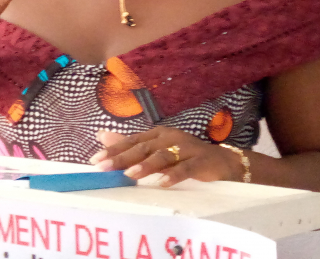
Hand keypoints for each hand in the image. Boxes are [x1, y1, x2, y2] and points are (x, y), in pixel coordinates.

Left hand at [90, 127, 242, 187]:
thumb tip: (102, 135)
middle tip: (104, 167)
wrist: (224, 163)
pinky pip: (186, 168)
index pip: (132, 141)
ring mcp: (186, 148)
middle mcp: (170, 138)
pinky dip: (174, 175)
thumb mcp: (157, 151)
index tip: (96, 160)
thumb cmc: (186, 157)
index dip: (114, 149)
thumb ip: (131, 145)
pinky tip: (162, 183)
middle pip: (143, 147)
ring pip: (163, 156)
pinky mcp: (201, 161)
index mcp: (158, 135)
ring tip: (130, 174)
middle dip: (122, 157)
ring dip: (146, 165)